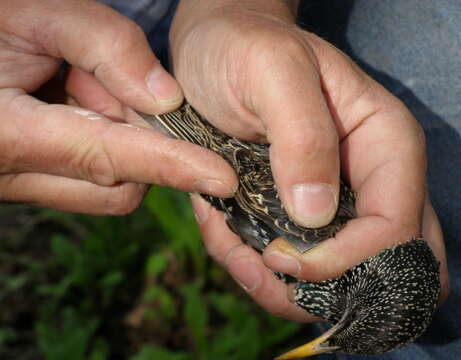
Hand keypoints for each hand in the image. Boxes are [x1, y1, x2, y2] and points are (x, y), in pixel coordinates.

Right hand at [0, 0, 236, 213]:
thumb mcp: (29, 12)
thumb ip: (102, 44)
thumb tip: (166, 97)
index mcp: (5, 133)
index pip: (108, 156)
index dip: (170, 166)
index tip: (221, 179)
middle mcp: (11, 174)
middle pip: (117, 185)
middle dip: (138, 142)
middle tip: (106, 84)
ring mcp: (18, 185)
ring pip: (107, 189)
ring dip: (120, 144)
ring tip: (80, 89)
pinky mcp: (27, 183)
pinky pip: (88, 181)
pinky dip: (104, 149)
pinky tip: (78, 107)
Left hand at [172, 0, 448, 320]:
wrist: (215, 49)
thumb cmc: (245, 47)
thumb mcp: (273, 71)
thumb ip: (303, 135)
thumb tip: (315, 215)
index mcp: (384, 144)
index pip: (396, 227)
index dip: (345, 259)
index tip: (281, 258)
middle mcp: (370, 182)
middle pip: (383, 268)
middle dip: (325, 290)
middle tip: (266, 274)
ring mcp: (335, 204)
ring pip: (337, 281)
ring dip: (282, 288)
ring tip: (236, 255)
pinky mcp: (298, 216)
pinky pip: (292, 268)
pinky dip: (257, 269)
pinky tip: (226, 236)